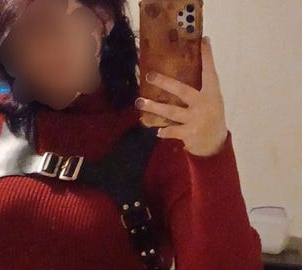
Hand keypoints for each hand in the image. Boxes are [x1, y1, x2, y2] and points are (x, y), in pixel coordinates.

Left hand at [135, 36, 227, 156]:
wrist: (216, 144)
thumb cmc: (210, 118)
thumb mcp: (211, 101)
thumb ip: (200, 89)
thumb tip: (179, 73)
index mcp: (211, 93)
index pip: (210, 72)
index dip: (207, 56)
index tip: (204, 40)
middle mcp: (204, 104)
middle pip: (182, 90)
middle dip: (164, 82)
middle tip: (149, 75)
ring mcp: (196, 119)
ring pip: (171, 111)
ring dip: (154, 107)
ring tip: (139, 102)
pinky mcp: (190, 133)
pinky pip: (172, 131)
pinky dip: (164, 132)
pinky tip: (156, 131)